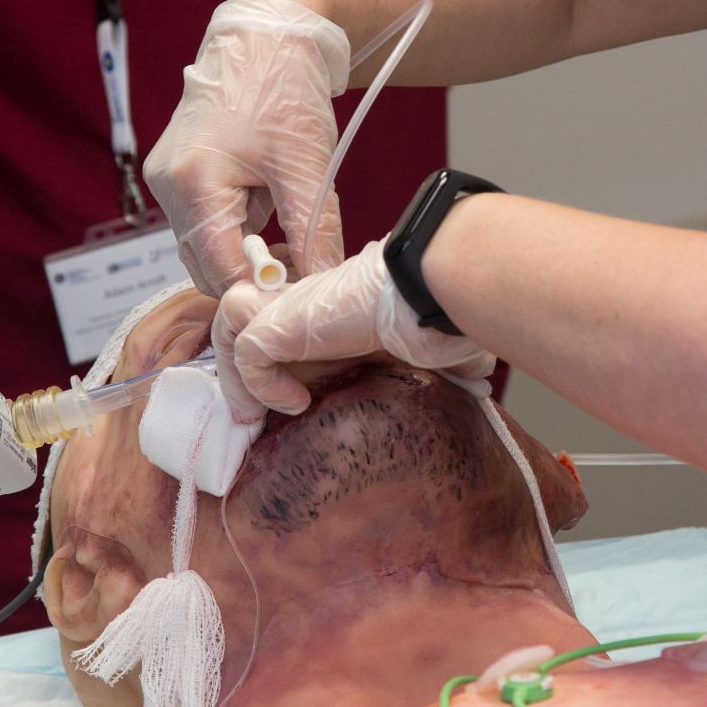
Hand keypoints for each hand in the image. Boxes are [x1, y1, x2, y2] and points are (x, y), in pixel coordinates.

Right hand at [144, 0, 351, 295]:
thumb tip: (322, 283)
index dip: (262, 289)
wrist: (267, 36)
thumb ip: (314, 232)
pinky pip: (207, 220)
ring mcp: (168, 180)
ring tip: (287, 213)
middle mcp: (168, 186)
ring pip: (208, 246)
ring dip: (249, 246)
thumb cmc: (283, 87)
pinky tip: (269, 198)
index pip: (221, 270)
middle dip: (254, 270)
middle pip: (207, 265)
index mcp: (192, 183)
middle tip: (303, 258)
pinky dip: (240, 224)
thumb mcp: (307, 165)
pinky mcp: (179, 174)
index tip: (302, 291)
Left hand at [212, 239, 494, 416]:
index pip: (279, 324)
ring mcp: (290, 305)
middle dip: (238, 367)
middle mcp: (304, 301)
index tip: (288, 404)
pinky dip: (258, 383)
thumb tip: (477, 383)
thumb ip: (434, 362)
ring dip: (236, 373)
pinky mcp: (281, 318)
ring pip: (229, 324)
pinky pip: (246, 350)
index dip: (272, 361)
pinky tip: (293, 401)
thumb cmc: (437, 313)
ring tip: (260, 414)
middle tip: (254, 416)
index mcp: (330, 308)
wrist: (430, 291)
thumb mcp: (428, 348)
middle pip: (242, 317)